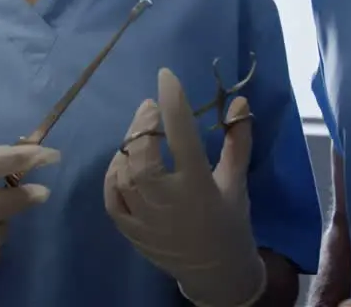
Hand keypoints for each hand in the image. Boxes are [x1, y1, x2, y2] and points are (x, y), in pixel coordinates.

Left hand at [105, 68, 263, 306]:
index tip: (166, 77)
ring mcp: (146, 221)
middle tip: (149, 107)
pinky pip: (112, 198)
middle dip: (143, 125)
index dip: (173, 103)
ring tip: (139, 130)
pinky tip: (123, 160)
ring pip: (125, 175)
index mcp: (200, 189)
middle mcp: (169, 204)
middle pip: (144, 157)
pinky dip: (114, 174)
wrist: (217, 274)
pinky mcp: (131, 232)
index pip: (183, 138)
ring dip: (128, 146)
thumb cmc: (230, 223)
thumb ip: (237, 141)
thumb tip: (237, 102)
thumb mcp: (236, 182)